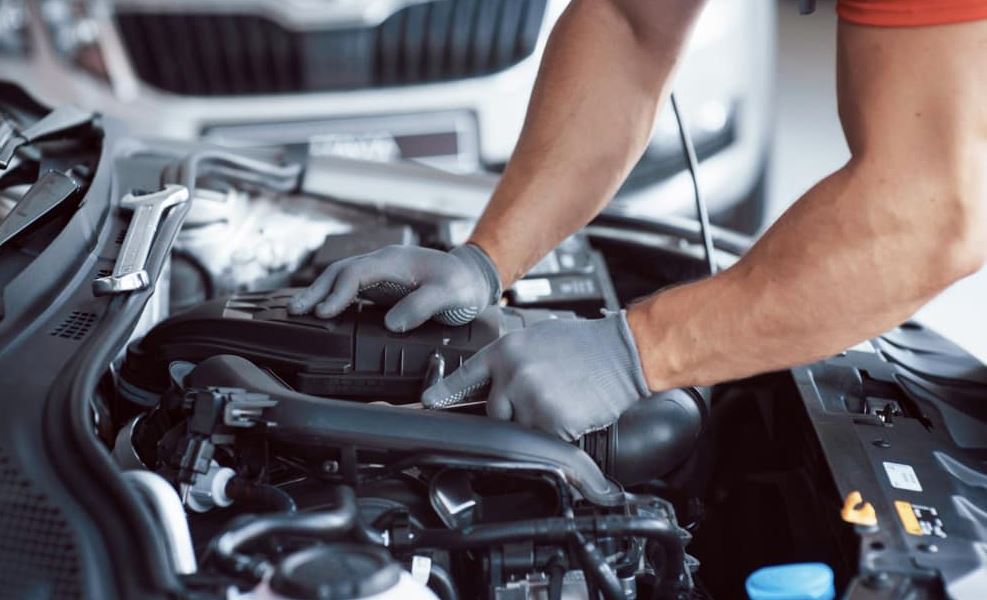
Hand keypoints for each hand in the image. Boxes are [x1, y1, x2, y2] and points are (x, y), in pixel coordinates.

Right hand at [289, 244, 501, 331]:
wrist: (474, 278)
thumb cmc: (463, 284)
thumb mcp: (449, 294)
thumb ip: (422, 306)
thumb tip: (393, 323)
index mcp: (394, 261)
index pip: (356, 274)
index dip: (337, 293)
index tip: (323, 312)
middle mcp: (383, 263)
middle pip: (340, 272)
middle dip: (316, 290)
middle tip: (295, 311)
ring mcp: (381, 273)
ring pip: (342, 278)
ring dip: (320, 293)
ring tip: (299, 310)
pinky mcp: (382, 285)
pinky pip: (351, 287)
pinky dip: (333, 296)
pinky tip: (323, 310)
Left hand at [422, 311, 651, 440]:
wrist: (623, 351)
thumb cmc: (585, 344)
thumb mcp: (537, 339)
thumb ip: (510, 360)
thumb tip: (492, 382)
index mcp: (505, 351)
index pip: (464, 377)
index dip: (442, 393)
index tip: (426, 404)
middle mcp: (513, 374)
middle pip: (493, 413)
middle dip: (513, 412)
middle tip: (544, 396)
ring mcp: (531, 399)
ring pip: (521, 428)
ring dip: (538, 422)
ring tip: (562, 399)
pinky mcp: (551, 422)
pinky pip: (545, 439)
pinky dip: (558, 432)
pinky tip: (573, 410)